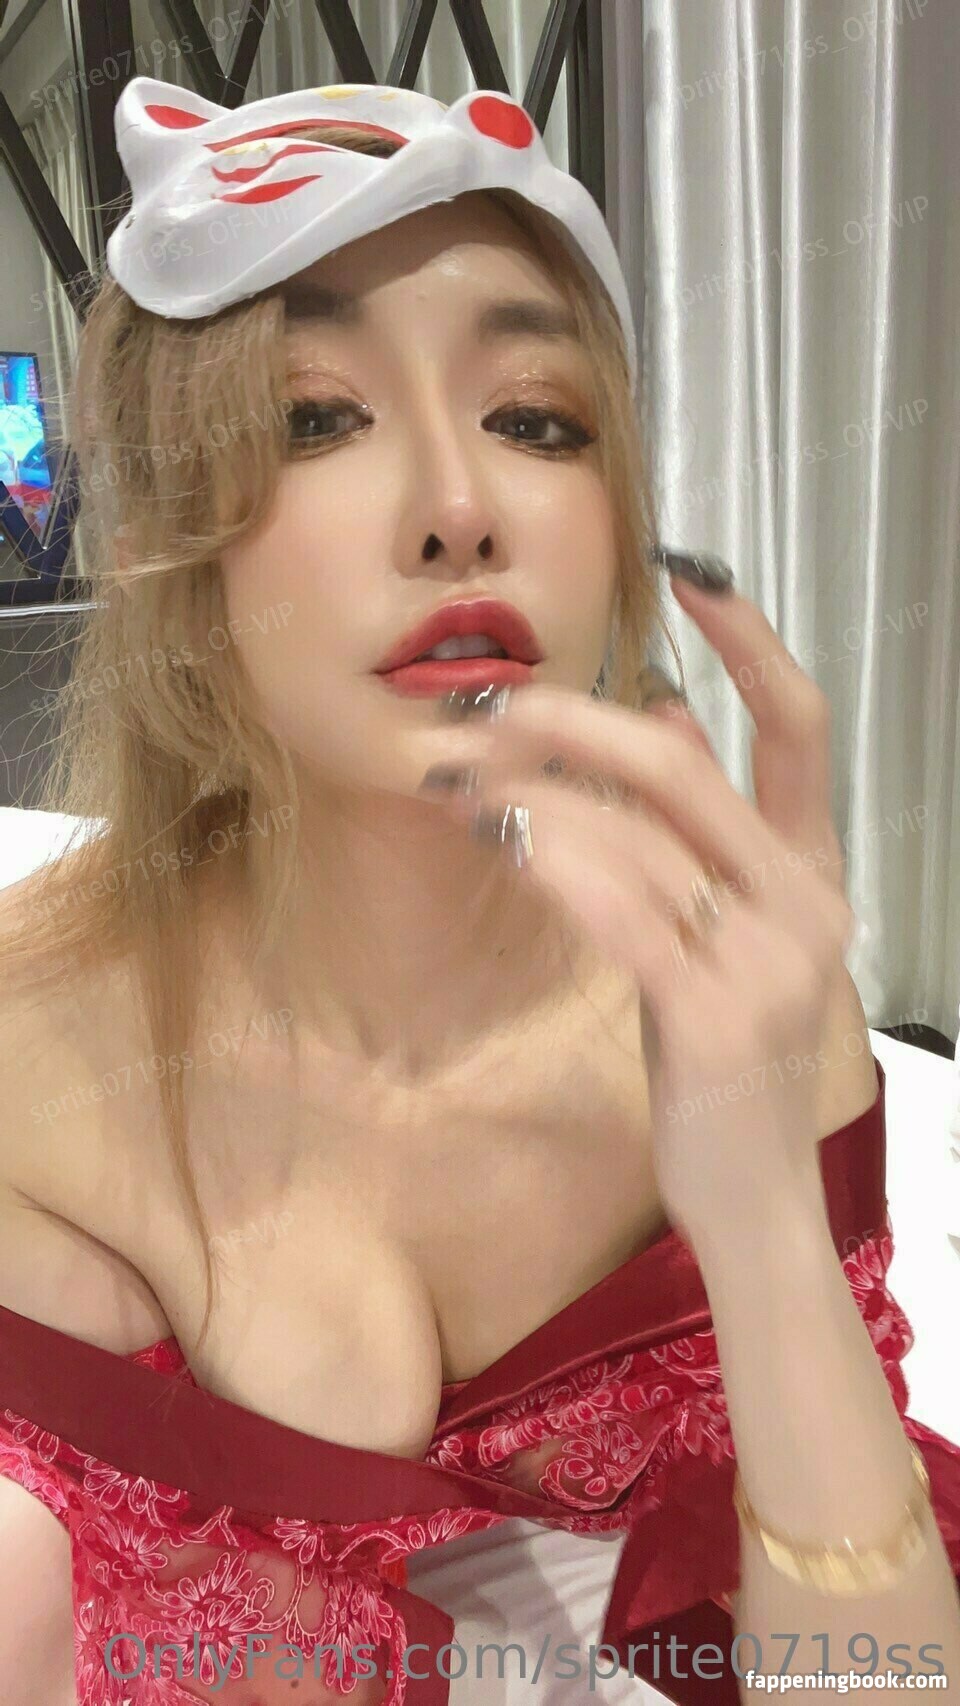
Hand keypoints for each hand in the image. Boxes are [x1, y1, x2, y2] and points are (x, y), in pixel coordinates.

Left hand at [425, 576, 855, 1249]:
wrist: (754, 1195)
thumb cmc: (727, 1060)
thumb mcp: (731, 934)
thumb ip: (705, 830)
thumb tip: (662, 711)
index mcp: (811, 872)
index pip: (800, 726)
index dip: (749, 640)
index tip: (685, 570)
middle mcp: (803, 902)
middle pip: (685, 766)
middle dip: (574, 721)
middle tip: (488, 708)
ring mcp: (765, 959)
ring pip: (637, 832)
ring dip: (534, 795)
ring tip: (459, 782)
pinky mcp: (712, 1015)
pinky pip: (625, 910)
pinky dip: (557, 861)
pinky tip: (503, 836)